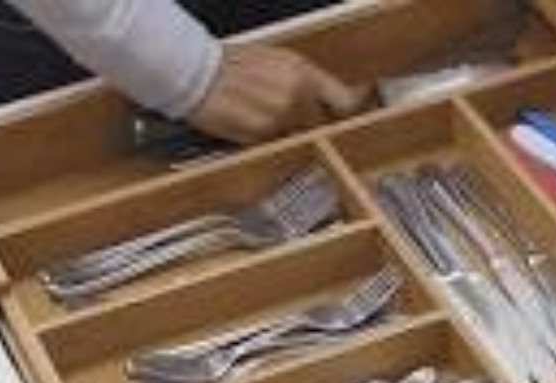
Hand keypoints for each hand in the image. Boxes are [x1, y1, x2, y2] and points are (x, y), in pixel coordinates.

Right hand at [189, 43, 368, 143]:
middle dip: (311, 128)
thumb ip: (305, 82)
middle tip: (291, 120)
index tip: (360, 115)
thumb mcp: (277, 61)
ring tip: (263, 119)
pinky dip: (269, 144)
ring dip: (288, 137)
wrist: (195, 73)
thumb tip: (327, 99)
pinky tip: (252, 127)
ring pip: (299, 140)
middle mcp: (297, 96)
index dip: (354, 111)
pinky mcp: (262, 139)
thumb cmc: (230, 65)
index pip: (345, 101)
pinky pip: (277, 148)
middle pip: (322, 127)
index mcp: (303, 73)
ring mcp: (280, 119)